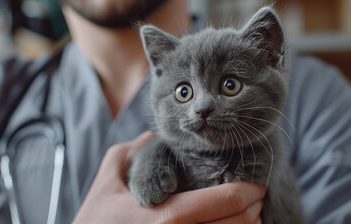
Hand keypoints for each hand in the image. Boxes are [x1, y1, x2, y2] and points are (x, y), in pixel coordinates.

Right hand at [72, 131, 265, 223]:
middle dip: (252, 210)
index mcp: (166, 217)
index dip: (246, 192)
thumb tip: (151, 137)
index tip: (256, 185)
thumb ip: (131, 153)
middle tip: (256, 198)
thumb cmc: (95, 220)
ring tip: (247, 215)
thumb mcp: (107, 180)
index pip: (223, 202)